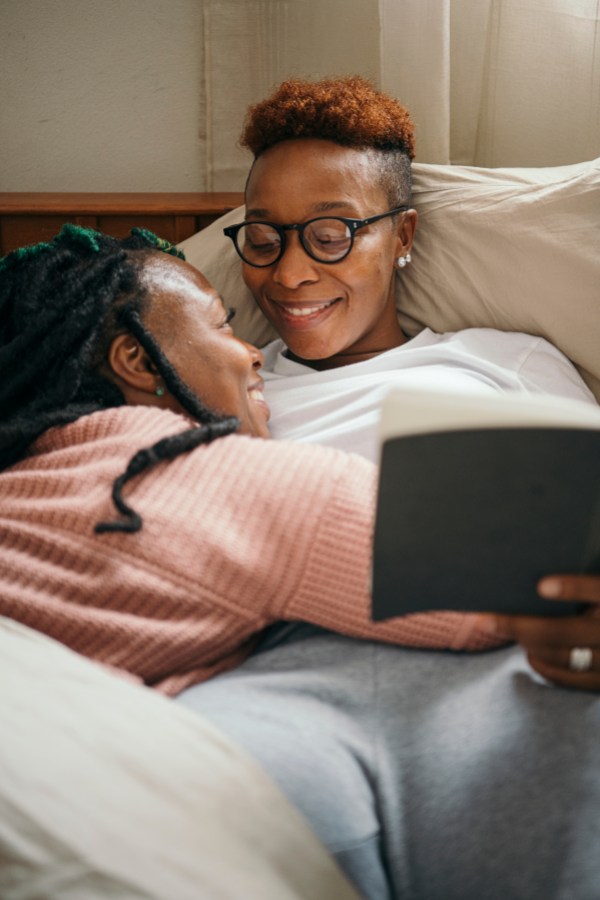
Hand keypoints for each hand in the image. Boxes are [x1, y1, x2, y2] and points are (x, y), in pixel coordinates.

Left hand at [481, 575, 599, 690]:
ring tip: (505, 628)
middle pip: (566, 630)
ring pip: (561, 655)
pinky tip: (530, 653)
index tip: (542, 586)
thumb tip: (537, 574)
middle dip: (521, 625)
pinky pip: (567, 678)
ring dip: (528, 643)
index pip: (599, 590)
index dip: (574, 588)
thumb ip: (583, 583)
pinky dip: (543, 665)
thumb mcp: (599, 588)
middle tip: (486, 618)